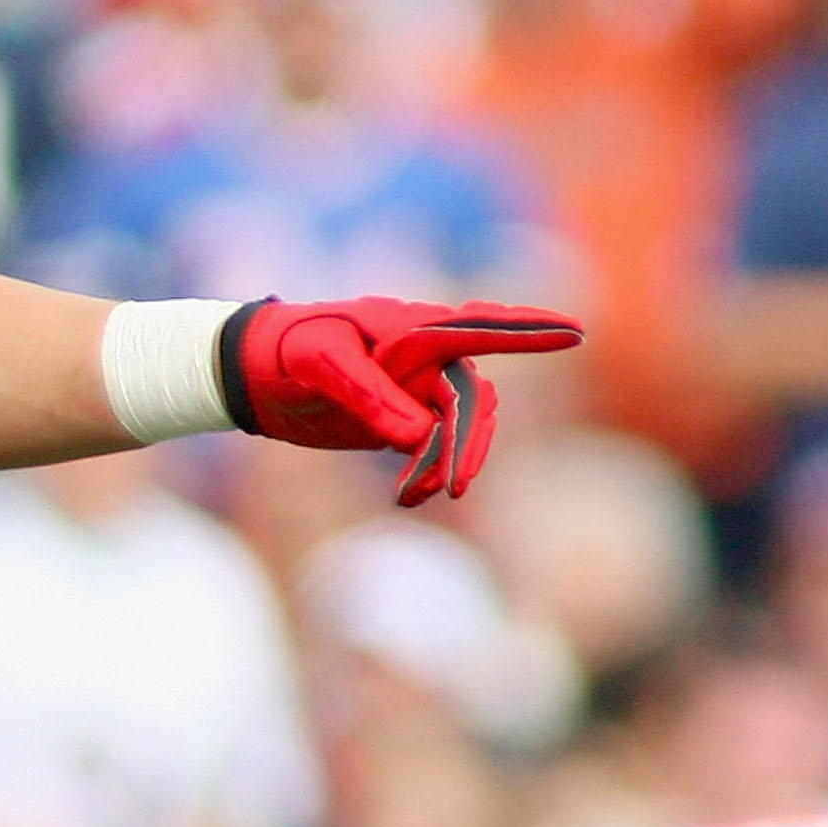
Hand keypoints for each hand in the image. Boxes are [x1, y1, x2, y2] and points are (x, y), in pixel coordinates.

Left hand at [224, 296, 582, 506]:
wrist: (251, 372)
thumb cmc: (286, 351)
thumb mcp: (320, 366)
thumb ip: (369, 394)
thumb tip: (418, 434)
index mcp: (412, 330)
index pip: (480, 329)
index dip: (529, 332)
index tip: (576, 332)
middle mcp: (426, 356)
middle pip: (474, 402)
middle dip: (468, 444)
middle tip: (450, 488)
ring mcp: (418, 388)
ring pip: (462, 429)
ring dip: (448, 464)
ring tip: (411, 497)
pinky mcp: (404, 418)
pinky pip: (438, 447)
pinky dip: (431, 472)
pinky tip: (408, 496)